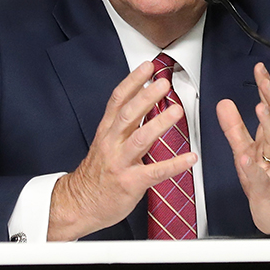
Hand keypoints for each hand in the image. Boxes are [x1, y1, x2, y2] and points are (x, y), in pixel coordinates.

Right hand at [47, 62, 197, 240]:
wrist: (78, 203)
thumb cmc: (97, 172)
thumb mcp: (105, 142)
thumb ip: (122, 123)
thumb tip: (142, 97)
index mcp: (107, 131)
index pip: (118, 99)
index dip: (133, 80)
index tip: (148, 66)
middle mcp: (112, 143)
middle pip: (128, 115)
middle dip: (146, 97)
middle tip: (163, 83)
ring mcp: (120, 163)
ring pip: (140, 139)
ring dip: (159, 123)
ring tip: (177, 111)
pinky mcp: (130, 183)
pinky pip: (155, 172)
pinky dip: (174, 165)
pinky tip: (191, 158)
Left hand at [216, 62, 269, 233]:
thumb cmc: (267, 180)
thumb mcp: (246, 149)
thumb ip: (235, 127)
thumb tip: (224, 103)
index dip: (267, 88)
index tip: (260, 69)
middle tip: (265, 80)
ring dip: (268, 125)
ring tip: (260, 107)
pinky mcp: (266, 189)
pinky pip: (261, 177)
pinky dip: (254, 168)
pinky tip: (246, 158)